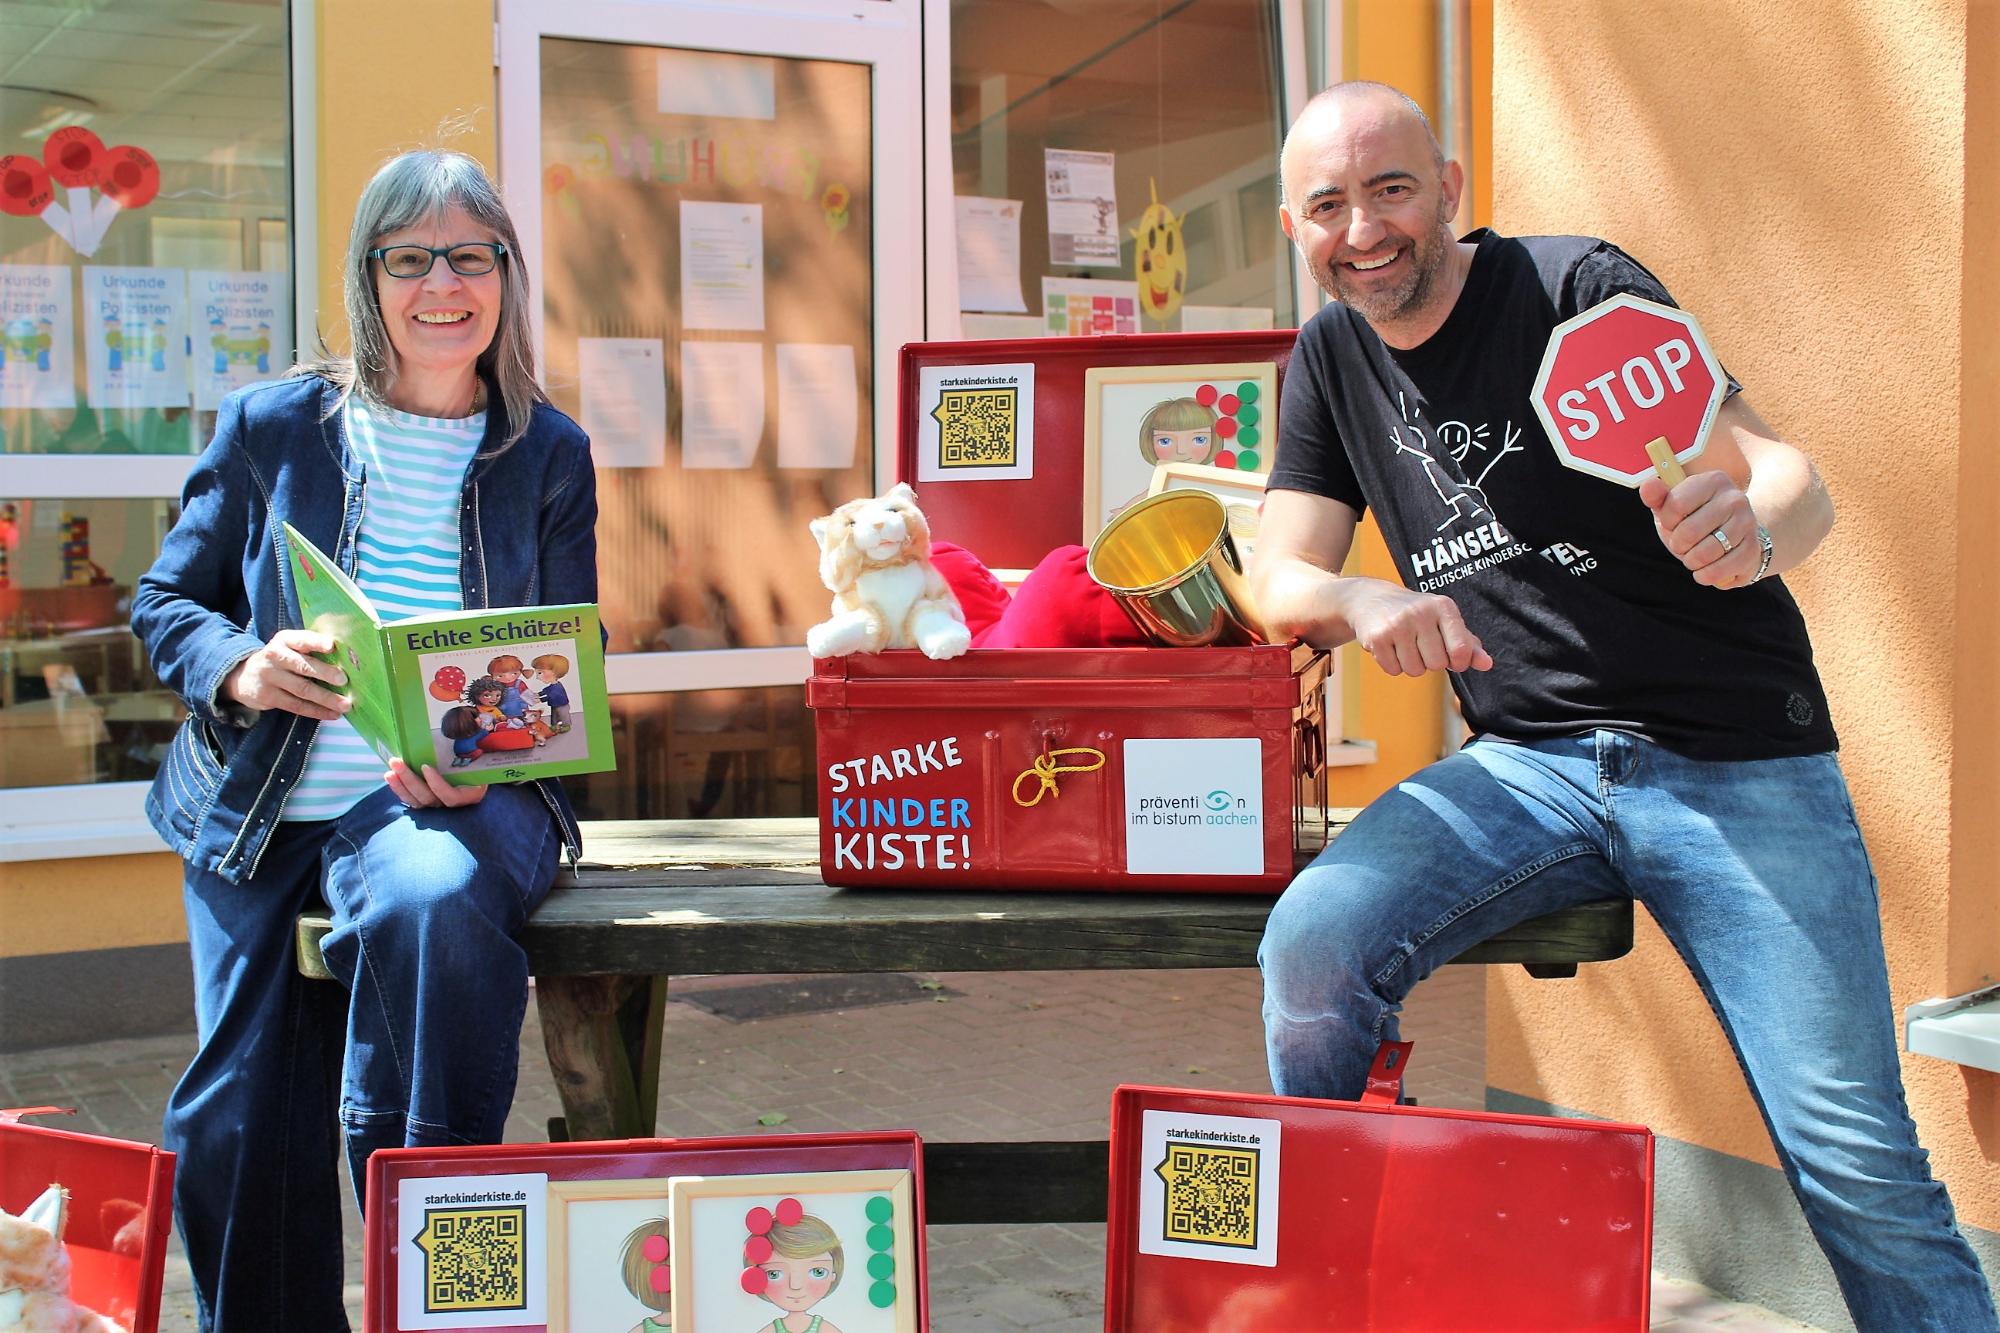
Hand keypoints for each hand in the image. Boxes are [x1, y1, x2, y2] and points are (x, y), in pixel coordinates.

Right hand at [220, 629, 348, 719]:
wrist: (243, 676)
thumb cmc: (281, 659)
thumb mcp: (290, 647)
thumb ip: (311, 648)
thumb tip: (348, 658)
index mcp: (284, 640)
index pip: (301, 639)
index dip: (316, 642)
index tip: (332, 645)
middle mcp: (275, 656)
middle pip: (302, 666)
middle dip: (324, 673)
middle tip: (344, 680)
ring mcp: (270, 677)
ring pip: (302, 689)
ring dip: (326, 698)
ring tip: (346, 705)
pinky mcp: (268, 697)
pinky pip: (296, 706)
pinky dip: (317, 711)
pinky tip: (333, 714)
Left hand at [385, 757, 486, 808]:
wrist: (480, 773)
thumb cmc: (481, 762)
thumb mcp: (481, 758)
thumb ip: (472, 748)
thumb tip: (467, 723)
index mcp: (470, 794)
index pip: (451, 797)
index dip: (437, 785)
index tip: (426, 766)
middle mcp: (453, 804)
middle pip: (429, 798)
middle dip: (410, 781)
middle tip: (396, 762)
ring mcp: (439, 804)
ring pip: (417, 801)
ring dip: (401, 786)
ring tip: (390, 771)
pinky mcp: (427, 802)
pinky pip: (412, 800)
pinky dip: (400, 789)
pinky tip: (391, 777)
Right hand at [1344, 578, 1492, 676]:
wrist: (1370, 599)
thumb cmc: (1417, 614)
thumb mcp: (1445, 622)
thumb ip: (1468, 644)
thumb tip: (1487, 664)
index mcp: (1443, 607)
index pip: (1461, 650)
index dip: (1458, 662)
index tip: (1451, 657)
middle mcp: (1421, 613)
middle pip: (1437, 665)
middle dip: (1430, 662)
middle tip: (1420, 645)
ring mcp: (1397, 624)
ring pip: (1414, 670)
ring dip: (1410, 664)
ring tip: (1403, 645)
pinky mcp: (1377, 637)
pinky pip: (1393, 670)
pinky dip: (1392, 665)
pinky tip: (1389, 646)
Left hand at [1638, 471, 1760, 588]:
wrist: (1734, 538)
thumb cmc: (1696, 520)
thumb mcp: (1673, 507)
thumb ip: (1657, 496)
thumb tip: (1648, 486)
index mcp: (1713, 481)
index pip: (1675, 505)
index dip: (1668, 522)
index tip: (1674, 523)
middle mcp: (1734, 499)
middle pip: (1688, 532)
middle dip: (1678, 545)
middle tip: (1684, 544)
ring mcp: (1747, 523)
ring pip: (1704, 553)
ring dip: (1691, 561)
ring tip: (1695, 556)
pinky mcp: (1753, 549)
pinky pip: (1719, 570)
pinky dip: (1705, 575)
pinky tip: (1705, 570)